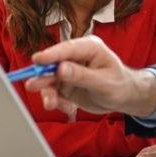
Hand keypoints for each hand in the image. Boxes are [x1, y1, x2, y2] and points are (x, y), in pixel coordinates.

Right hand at [25, 35, 155, 116]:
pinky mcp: (64, 84)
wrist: (123, 97)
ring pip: (50, 79)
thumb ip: (82, 76)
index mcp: (89, 48)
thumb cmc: (119, 85)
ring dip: (48, 92)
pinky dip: (57, 101)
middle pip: (53, 64)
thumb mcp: (103, 82)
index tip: (38, 60)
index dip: (51, 54)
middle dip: (43, 76)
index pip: (67, 49)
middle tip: (33, 86)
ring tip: (50, 104)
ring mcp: (68, 70)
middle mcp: (76, 57)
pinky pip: (54, 92)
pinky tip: (68, 109)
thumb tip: (61, 69)